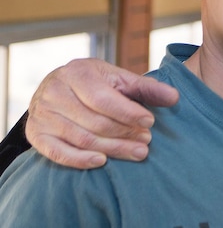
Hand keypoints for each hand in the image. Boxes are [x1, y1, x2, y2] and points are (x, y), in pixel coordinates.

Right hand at [25, 58, 178, 168]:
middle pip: (94, 121)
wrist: (58, 89)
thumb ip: (147, 88)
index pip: (103, 98)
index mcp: (76, 72)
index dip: (128, 113)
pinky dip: (80, 159)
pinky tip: (102, 162)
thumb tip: (175, 97)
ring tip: (138, 152)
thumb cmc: (96, 83)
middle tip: (147, 141)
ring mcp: (42, 114)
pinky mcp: (36, 134)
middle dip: (124, 133)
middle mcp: (54, 92)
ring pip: (81, 138)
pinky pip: (58, 152)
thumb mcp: (119, 79)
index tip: (150, 122)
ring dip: (112, 148)